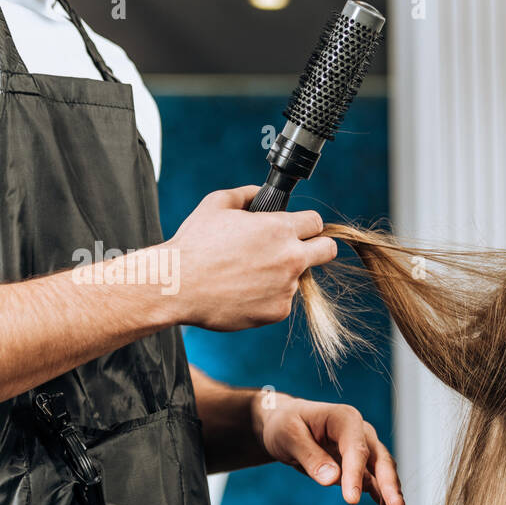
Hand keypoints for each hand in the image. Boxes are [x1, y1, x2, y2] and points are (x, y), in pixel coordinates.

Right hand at [159, 186, 337, 330]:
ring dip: (281, 275)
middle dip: (319, 247)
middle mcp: (290, 257)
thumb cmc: (194, 244)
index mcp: (279, 228)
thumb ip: (247, 194)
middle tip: (300, 251)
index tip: (299, 230)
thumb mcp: (217, 204)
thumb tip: (262, 193)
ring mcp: (287, 287)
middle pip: (328, 250)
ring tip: (247, 275)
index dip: (306, 225)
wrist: (177, 286)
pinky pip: (281, 301)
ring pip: (298, 278)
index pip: (316, 222)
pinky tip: (242, 292)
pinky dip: (267, 297)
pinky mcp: (278, 311)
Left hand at [252, 392, 403, 504]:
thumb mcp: (289, 436)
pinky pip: (377, 490)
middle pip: (382, 462)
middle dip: (390, 487)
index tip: (352, 500)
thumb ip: (310, 456)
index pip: (356, 448)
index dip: (356, 474)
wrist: (286, 426)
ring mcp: (365, 453)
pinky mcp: (362, 470)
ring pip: (384, 480)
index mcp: (345, 420)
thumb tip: (331, 479)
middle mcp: (362, 435)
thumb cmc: (286, 425)